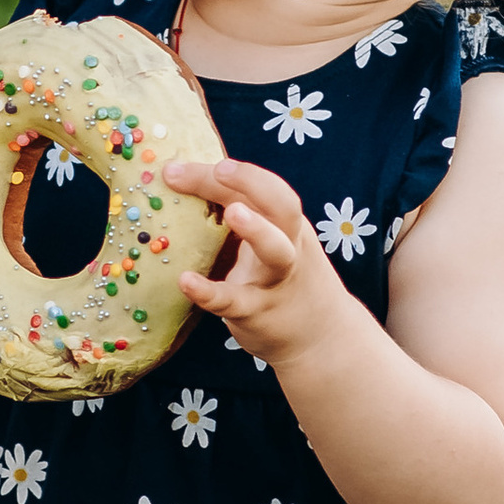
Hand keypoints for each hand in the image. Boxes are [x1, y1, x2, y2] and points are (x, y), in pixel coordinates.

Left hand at [163, 155, 349, 369]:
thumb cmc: (283, 280)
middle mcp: (288, 246)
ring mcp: (276, 280)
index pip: (262, 188)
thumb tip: (182, 182)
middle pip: (283, 206)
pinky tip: (186, 281)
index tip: (180, 166)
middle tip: (221, 169)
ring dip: (258, 229)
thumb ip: (240, 216)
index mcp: (285, 224)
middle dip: (254, 182)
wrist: (323, 338)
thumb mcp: (270, 242)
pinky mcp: (259, 312)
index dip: (230, 173)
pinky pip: (235, 301)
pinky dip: (210, 292)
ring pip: (277, 251)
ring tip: (234, 212)